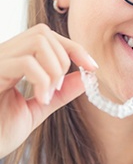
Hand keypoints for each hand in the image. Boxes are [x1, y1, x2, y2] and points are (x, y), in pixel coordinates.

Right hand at [0, 24, 97, 158]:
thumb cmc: (0, 130)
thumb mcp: (39, 108)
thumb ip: (62, 91)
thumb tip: (86, 77)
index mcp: (13, 59)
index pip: (47, 37)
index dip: (74, 48)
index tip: (92, 67)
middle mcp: (3, 54)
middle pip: (44, 33)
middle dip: (63, 59)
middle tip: (57, 89)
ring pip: (38, 40)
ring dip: (54, 68)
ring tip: (48, 94)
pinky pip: (25, 62)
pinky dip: (42, 79)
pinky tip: (40, 99)